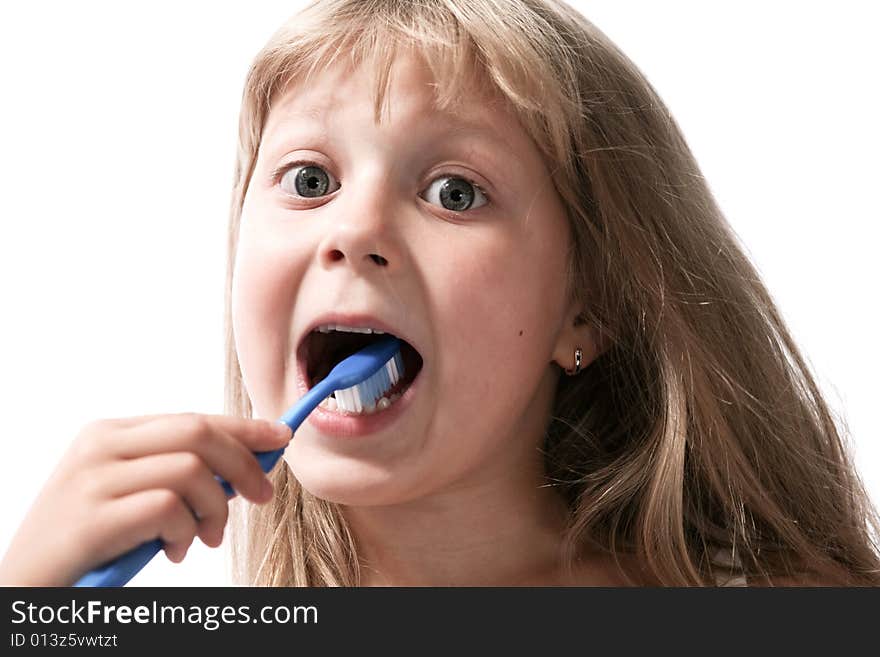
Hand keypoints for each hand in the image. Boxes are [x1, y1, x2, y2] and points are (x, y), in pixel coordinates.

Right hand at [0, 413, 291, 585]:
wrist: (26, 586)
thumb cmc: (90, 543)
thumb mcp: (130, 495)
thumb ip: (176, 473)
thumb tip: (243, 465)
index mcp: (110, 433)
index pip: (192, 417)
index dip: (243, 428)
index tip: (280, 438)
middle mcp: (99, 446)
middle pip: (197, 432)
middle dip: (243, 463)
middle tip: (261, 496)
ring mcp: (92, 479)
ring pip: (191, 470)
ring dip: (215, 510)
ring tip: (206, 538)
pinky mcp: (92, 518)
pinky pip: (168, 508)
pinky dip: (186, 532)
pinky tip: (174, 550)